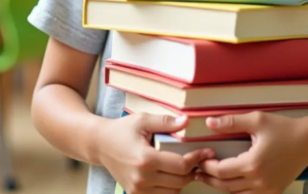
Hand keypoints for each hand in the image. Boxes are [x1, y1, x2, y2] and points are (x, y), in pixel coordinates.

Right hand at [97, 113, 213, 193]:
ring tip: (187, 166)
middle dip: (193, 170)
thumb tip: (187, 121)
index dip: (198, 159)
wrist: (100, 145)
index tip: (208, 152)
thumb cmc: (122, 130)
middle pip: (180, 181)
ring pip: (173, 192)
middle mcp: (141, 178)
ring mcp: (138, 189)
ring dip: (183, 180)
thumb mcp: (143, 120)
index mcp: (145, 159)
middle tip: (201, 159)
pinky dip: (171, 188)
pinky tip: (173, 174)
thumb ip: (166, 121)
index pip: (181, 165)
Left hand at [195, 111, 307, 192]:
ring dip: (224, 186)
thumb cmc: (284, 128)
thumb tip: (209, 123)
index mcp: (252, 164)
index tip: (201, 159)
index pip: (220, 171)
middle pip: (226, 186)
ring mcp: (268, 189)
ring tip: (213, 176)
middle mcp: (259, 181)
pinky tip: (233, 182)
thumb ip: (231, 122)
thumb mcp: (257, 120)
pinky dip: (239, 191)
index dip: (207, 166)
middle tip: (199, 172)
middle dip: (210, 179)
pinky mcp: (274, 191)